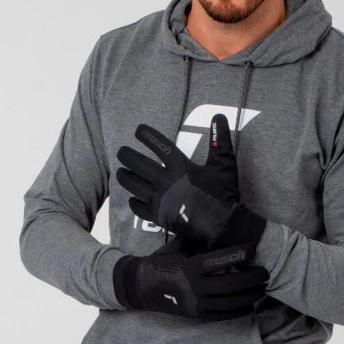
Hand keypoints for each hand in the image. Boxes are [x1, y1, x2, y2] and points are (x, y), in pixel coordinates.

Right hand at [112, 240, 267, 320]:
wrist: (143, 287)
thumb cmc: (163, 261)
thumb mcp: (179, 245)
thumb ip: (200, 239)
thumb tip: (223, 225)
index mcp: (190, 266)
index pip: (221, 260)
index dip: (240, 253)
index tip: (253, 248)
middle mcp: (194, 287)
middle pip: (232, 284)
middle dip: (253, 278)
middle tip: (265, 272)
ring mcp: (196, 304)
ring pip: (231, 302)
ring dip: (251, 295)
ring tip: (262, 288)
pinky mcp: (197, 315)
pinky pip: (224, 315)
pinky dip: (240, 310)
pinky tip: (250, 304)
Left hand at [116, 115, 266, 251]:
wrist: (221, 226)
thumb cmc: (223, 195)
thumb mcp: (224, 165)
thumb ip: (220, 141)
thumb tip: (219, 117)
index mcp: (180, 167)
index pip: (160, 146)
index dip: (148, 136)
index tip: (139, 130)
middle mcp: (166, 182)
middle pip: (140, 166)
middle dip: (128, 157)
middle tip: (121, 152)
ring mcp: (160, 200)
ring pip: (135, 186)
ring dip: (126, 178)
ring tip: (120, 172)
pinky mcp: (160, 217)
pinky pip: (141, 209)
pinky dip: (135, 203)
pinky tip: (132, 200)